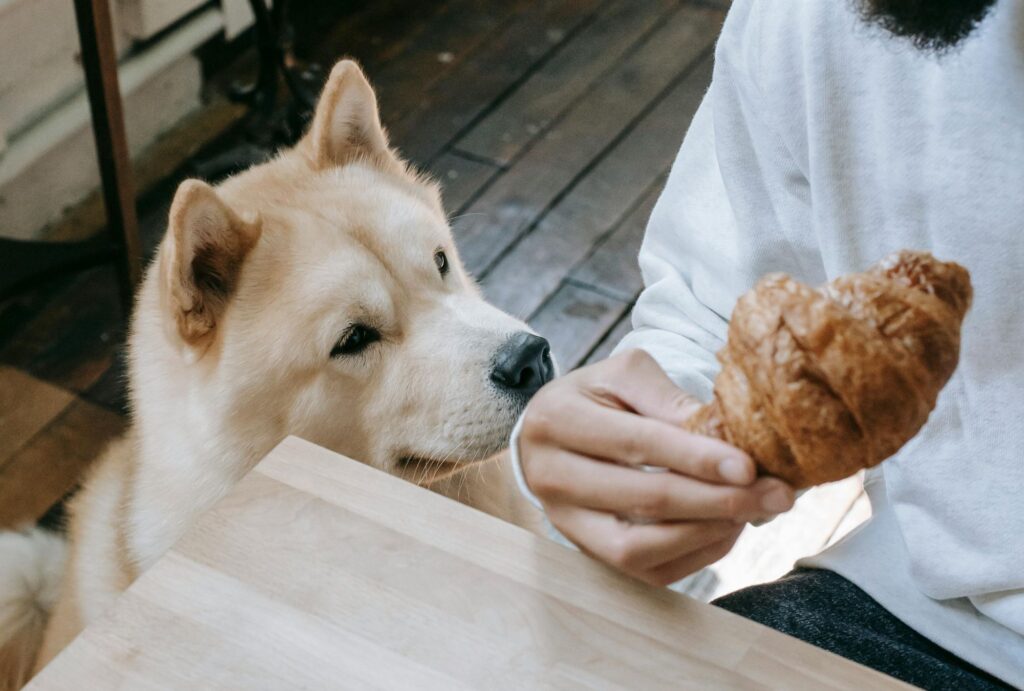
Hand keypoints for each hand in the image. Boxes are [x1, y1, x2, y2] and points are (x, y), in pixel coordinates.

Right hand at [519, 349, 795, 585]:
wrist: (550, 433)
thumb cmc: (595, 396)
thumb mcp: (624, 374)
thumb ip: (669, 399)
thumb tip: (725, 437)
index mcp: (557, 420)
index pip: (638, 444)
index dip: (697, 458)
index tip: (750, 466)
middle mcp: (550, 477)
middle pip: (644, 500)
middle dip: (718, 499)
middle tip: (775, 494)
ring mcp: (565, 522)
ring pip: (640, 548)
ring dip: (707, 532)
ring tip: (753, 510)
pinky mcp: (587, 552)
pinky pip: (646, 570)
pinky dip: (695, 554)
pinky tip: (726, 528)